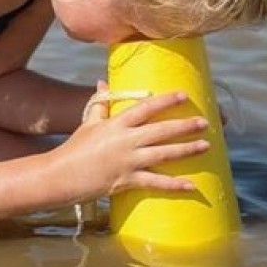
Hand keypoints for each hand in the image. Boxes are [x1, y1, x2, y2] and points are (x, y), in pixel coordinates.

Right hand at [52, 87, 209, 202]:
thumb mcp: (88, 123)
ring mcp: (127, 161)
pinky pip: (155, 182)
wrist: (61, 174)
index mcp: (116, 124)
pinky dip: (174, 185)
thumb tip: (103, 82)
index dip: (165, 100)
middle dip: (185, 126)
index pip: (145, 107)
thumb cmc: (75, 148)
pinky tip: (192, 185)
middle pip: (161, 130)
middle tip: (205, 122)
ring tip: (206, 146)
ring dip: (187, 150)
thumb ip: (100, 104)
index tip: (183, 95)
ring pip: (163, 154)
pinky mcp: (127, 180)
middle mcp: (125, 140)